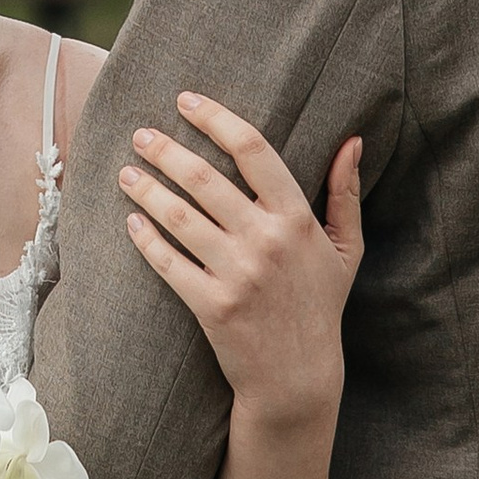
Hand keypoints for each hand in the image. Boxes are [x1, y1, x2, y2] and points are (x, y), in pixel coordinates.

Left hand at [118, 94, 361, 431]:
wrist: (298, 378)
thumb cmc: (319, 306)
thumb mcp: (345, 249)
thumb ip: (344, 192)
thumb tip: (352, 140)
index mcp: (297, 219)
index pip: (253, 150)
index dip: (216, 119)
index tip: (186, 101)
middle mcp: (266, 241)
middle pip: (205, 178)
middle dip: (166, 151)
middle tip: (141, 134)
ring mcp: (237, 274)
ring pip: (179, 217)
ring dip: (146, 188)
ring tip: (126, 172)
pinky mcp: (211, 305)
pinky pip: (167, 263)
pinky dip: (145, 238)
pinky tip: (132, 220)